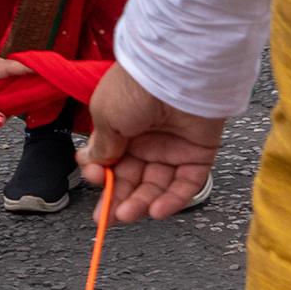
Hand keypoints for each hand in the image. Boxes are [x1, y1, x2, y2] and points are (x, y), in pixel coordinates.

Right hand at [75, 60, 228, 221]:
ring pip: (157, 185)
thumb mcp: (106, 117)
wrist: (176, 72)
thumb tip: (92, 163)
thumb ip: (102, 146)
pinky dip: (173, 200)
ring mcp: (172, 148)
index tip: (94, 183)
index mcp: (121, 127)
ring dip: (143, 203)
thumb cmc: (136, 87)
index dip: (101, 177)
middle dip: (118, 198)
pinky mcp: (198, 154)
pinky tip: (157, 210)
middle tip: (108, 217)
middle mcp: (146, 139)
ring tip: (130, 214)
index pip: (110, 162)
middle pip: (132, 179)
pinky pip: (186, 184)